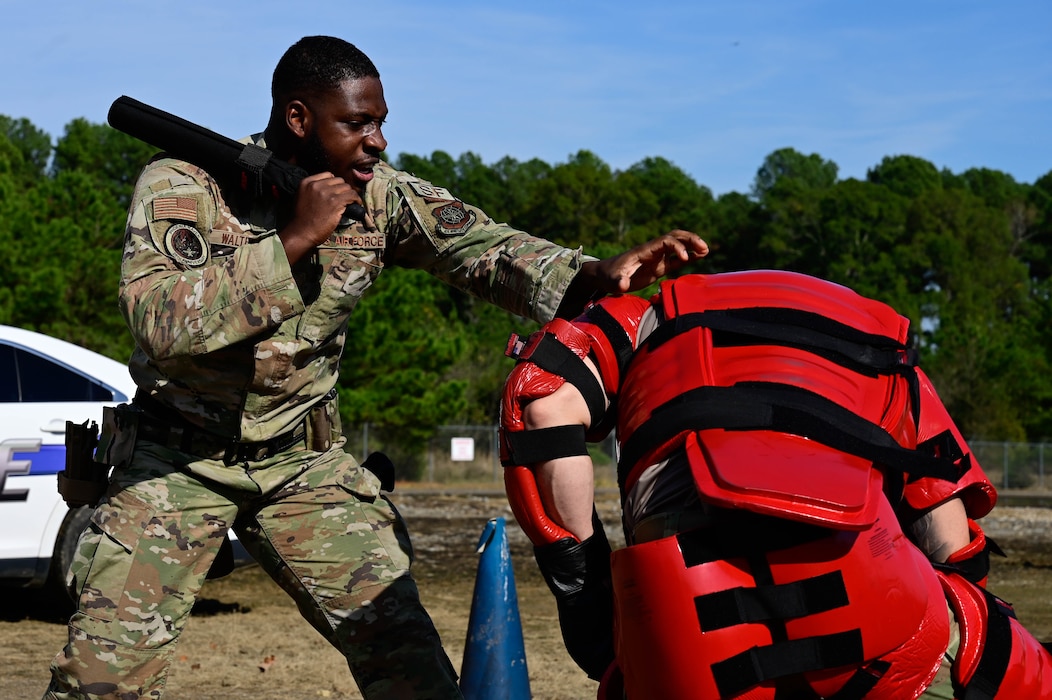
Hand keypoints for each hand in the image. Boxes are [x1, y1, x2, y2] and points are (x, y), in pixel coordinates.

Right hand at [278, 172, 363, 263]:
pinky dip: (356, 199)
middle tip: (345, 198)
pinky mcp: (335, 202)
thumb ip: (313, 190)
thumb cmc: (301, 219)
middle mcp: (316, 185)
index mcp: (307, 182)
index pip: (328, 175)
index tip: (338, 191)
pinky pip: (352, 195)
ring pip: (347, 187)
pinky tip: (357, 204)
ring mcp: (326, 193)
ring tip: (351, 202)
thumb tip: (330, 189)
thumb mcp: (302, 197)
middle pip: (339, 180)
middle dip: (343, 189)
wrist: (301, 233)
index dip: (335, 183)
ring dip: (350, 195)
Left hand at [593, 229, 708, 293]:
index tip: (683, 259)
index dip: (677, 247)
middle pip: (675, 237)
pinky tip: (699, 257)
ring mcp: (656, 259)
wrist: (604, 277)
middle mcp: (652, 251)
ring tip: (706, 251)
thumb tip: (623, 285)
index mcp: (644, 250)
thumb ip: (618, 281)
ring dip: (691, 246)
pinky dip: (688, 258)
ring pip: (677, 246)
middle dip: (690, 240)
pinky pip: (675, 260)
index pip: (665, 241)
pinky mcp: (658, 268)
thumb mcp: (611, 280)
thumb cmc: (607, 276)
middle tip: (704, 248)